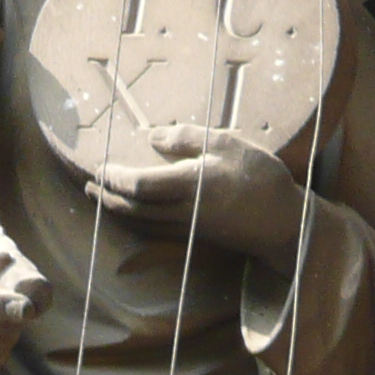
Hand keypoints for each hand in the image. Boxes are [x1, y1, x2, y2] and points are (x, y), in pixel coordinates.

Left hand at [81, 123, 306, 261]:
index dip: (113, 177)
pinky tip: (134, 214)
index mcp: (187, 185)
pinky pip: (154, 231)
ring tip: (102, 199)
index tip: (99, 167)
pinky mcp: (195, 238)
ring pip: (140, 224)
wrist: (284, 223)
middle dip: (106, 198)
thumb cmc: (259, 179)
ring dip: (116, 212)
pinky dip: (135, 222)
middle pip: (130, 209)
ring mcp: (187, 229)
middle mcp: (180, 211)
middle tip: (89, 185)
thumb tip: (152, 136)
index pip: (136, 185)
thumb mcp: (228, 144)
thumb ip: (188, 139)